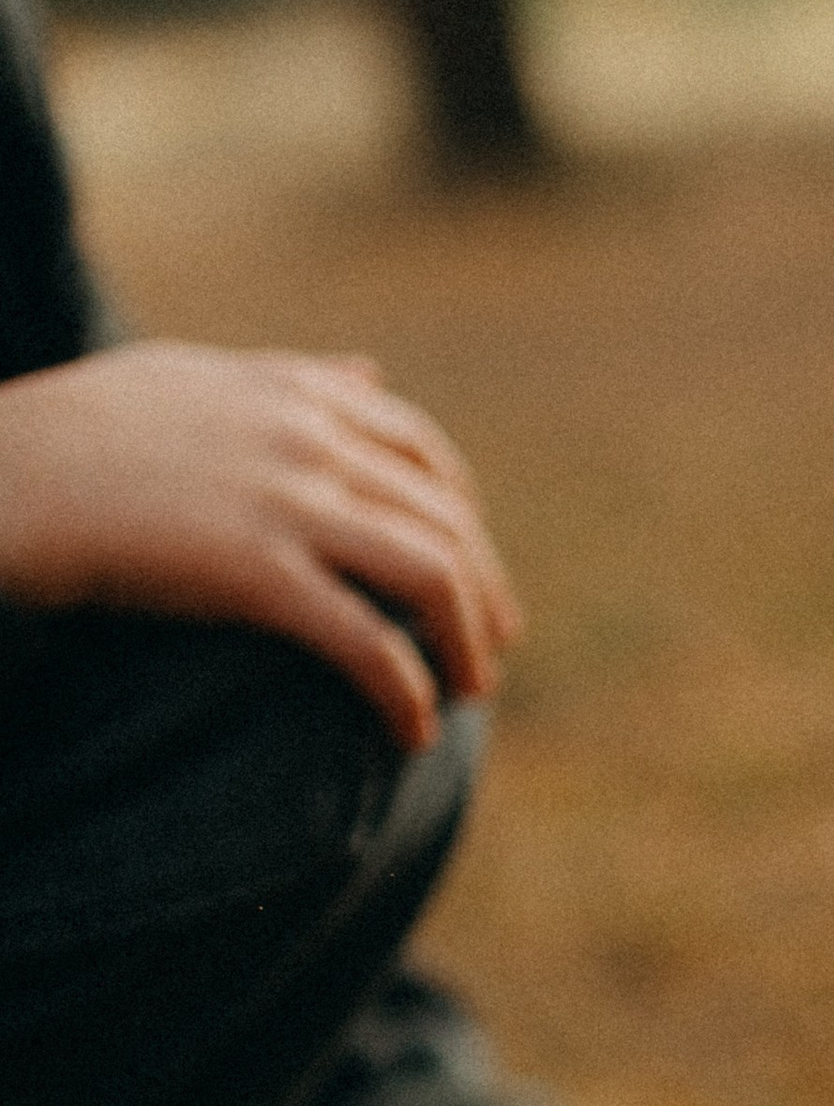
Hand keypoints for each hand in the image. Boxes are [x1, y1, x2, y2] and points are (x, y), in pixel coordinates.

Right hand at [0, 342, 521, 745]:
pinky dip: (407, 689)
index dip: (464, 518)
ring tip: (464, 696)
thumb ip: (289, 380)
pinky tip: (413, 731)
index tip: (472, 572)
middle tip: (489, 655)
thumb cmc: (73, 430)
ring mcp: (287, 500)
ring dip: (464, 645)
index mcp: (294, 390)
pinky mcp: (255, 571)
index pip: (422, 450)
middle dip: (482, 595)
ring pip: (431, 576)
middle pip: (444, 521)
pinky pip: (367, 640)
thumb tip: (369, 374)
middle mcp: (309, 437)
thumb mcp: (192, 377)